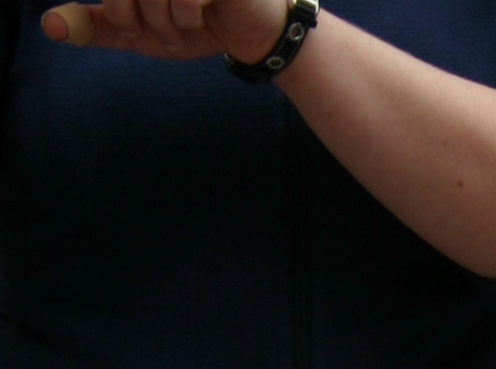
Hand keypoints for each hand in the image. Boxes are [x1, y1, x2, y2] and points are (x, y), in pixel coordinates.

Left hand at [42, 0, 291, 56]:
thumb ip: (94, 26)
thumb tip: (50, 27)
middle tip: (161, 33)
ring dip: (164, 23)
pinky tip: (206, 14)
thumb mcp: (137, 30)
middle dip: (134, 18)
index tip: (132, 25)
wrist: (249, 35)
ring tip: (184, 26)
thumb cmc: (193, 23)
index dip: (117, 10)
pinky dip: (187, 16)